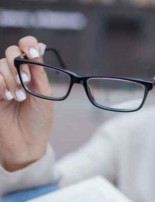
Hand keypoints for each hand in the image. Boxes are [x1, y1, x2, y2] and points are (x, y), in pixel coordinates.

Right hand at [0, 36, 52, 170]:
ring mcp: (1, 83)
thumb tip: (40, 47)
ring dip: (10, 80)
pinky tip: (6, 97)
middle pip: (10, 53)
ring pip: (0, 65)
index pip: (26, 48)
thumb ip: (38, 72)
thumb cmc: (38, 120)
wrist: (26, 144)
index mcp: (31, 73)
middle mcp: (15, 75)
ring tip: (18, 98)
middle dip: (19, 67)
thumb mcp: (43, 94)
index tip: (33, 54)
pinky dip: (0, 84)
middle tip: (26, 84)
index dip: (28, 44)